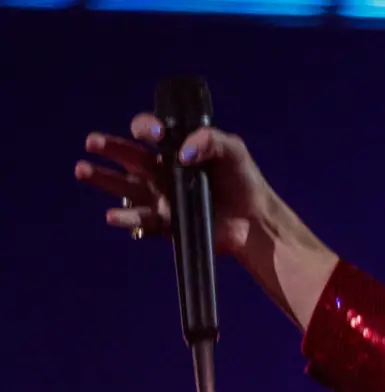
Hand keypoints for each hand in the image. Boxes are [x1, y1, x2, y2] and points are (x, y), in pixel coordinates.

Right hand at [73, 112, 337, 328]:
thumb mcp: (233, 150)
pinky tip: (112, 216)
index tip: (154, 132)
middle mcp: (161, 171)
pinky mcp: (165, 223)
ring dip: (102, 179)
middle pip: (128, 157)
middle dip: (109, 148)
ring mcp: (160, 197)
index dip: (146, 127)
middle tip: (92, 142)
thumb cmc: (243, 180)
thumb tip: (184, 152)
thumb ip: (210, 140)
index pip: (150, 132)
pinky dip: (125, 218)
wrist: (255, 219)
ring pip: (124, 187)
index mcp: (174, 149)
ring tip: (83, 170)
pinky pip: (140, 220)